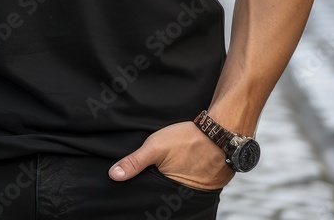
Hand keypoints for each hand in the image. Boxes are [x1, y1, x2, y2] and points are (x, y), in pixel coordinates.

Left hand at [109, 121, 232, 191]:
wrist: (220, 132)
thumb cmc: (188, 138)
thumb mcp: (155, 147)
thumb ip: (135, 162)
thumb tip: (113, 175)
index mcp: (172, 192)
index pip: (155, 202)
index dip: (148, 196)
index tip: (142, 191)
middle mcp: (187, 198)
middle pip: (168, 198)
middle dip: (161, 192)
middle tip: (159, 177)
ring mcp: (200, 193)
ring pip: (181, 193)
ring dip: (175, 186)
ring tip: (171, 173)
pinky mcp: (211, 185)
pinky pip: (195, 188)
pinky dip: (188, 181)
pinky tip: (184, 171)